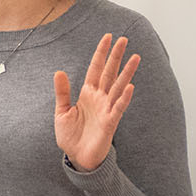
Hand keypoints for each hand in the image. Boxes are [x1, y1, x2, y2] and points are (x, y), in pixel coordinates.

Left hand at [54, 33, 140, 171]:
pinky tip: (130, 86)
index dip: (101, 53)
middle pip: (109, 72)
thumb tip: (59, 72)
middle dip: (116, 56)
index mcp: (88, 93)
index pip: (96, 68)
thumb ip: (62, 92)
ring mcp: (106, 109)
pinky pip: (119, 107)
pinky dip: (124, 97)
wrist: (77, 157)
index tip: (107, 37)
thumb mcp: (62, 111)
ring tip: (135, 57)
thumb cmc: (71, 136)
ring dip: (127, 72)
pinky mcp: (110, 122)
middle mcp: (99, 98)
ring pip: (118, 86)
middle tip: (124, 39)